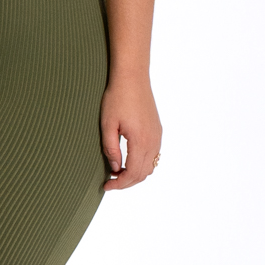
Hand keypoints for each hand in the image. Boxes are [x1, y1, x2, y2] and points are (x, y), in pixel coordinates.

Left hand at [100, 72, 161, 191]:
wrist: (132, 78)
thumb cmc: (117, 98)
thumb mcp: (108, 125)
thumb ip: (111, 149)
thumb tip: (115, 169)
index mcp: (141, 141)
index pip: (133, 173)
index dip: (120, 184)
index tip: (106, 186)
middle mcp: (153, 141)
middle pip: (143, 173)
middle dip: (127, 182)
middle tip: (110, 182)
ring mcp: (157, 136)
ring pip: (150, 166)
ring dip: (135, 173)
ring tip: (117, 172)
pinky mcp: (157, 130)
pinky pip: (153, 155)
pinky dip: (142, 163)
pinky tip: (128, 160)